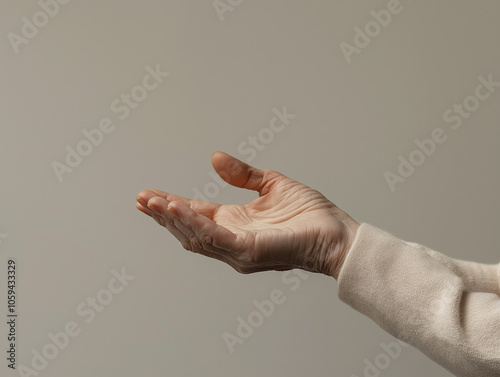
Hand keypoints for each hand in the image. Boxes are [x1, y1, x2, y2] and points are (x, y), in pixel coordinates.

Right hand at [136, 152, 358, 278]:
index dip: (170, 205)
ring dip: (171, 218)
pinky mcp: (249, 251)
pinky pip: (215, 238)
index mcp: (235, 223)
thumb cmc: (311, 215)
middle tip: (140, 199)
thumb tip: (214, 159)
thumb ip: (243, 174)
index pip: (195, 215)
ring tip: (151, 201)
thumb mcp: (272, 185)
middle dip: (162, 214)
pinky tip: (176, 208)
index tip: (149, 195)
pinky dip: (193, 223)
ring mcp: (238, 249)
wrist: (338, 233)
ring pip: (195, 235)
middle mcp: (232, 240)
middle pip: (188, 228)